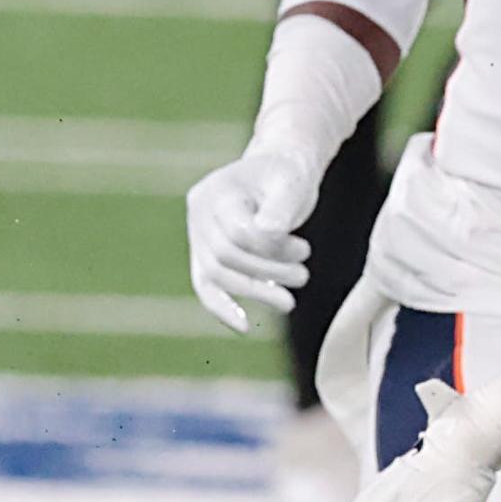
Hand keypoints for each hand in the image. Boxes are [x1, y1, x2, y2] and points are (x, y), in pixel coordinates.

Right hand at [183, 146, 319, 333]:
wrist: (278, 173)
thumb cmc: (288, 177)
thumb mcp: (292, 183)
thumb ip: (282, 207)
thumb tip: (269, 233)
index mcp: (216, 191)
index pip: (240, 233)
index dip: (273, 249)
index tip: (303, 248)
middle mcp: (198, 213)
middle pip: (225, 256)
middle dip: (268, 273)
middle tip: (303, 276)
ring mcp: (197, 235)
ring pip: (216, 275)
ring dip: (256, 291)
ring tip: (289, 300)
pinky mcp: (205, 255)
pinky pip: (205, 286)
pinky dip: (222, 309)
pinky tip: (243, 328)